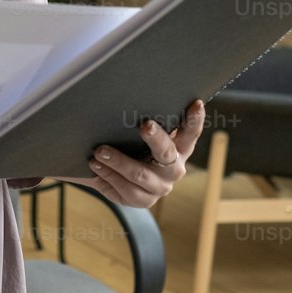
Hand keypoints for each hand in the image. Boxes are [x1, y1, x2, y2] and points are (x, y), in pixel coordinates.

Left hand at [64, 100, 205, 208]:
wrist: (117, 177)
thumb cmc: (132, 146)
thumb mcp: (140, 135)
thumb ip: (144, 122)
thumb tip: (125, 92)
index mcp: (180, 148)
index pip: (191, 132)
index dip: (195, 120)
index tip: (196, 103)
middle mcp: (174, 168)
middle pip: (167, 152)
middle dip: (156, 138)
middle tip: (144, 125)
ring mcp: (160, 187)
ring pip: (140, 175)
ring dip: (119, 162)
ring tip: (99, 151)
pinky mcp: (144, 201)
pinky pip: (126, 190)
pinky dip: (108, 176)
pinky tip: (96, 166)